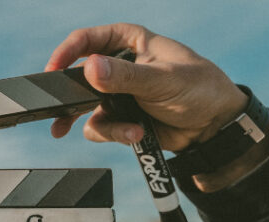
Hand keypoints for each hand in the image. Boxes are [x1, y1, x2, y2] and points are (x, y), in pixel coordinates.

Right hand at [46, 23, 245, 149]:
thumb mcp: (163, 79)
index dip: (66, 53)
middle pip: (78, 76)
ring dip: (102, 123)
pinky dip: (116, 134)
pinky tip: (137, 134)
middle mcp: (119, 65)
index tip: (53, 72)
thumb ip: (126, 75)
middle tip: (57, 111)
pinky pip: (101, 127)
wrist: (215, 127)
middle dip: (70, 97)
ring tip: (126, 131)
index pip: (87, 40)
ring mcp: (118, 93)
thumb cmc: (199, 89)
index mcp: (129, 41)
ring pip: (85, 108)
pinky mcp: (121, 117)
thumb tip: (91, 68)